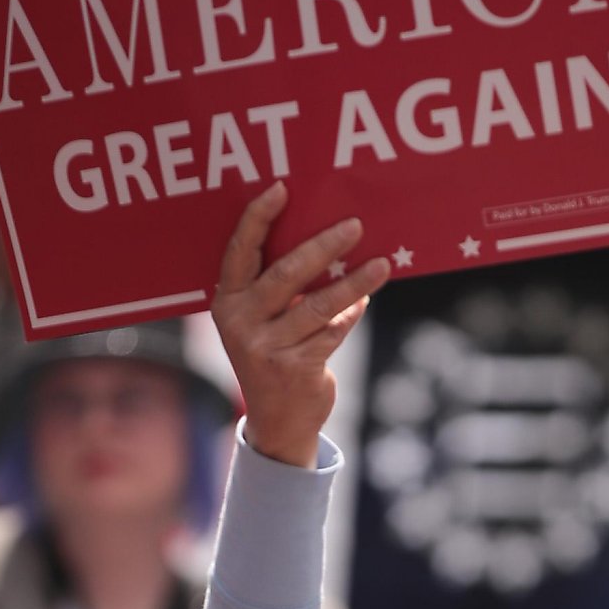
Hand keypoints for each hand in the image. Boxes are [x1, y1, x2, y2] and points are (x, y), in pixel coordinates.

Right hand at [210, 181, 390, 467]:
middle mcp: (240, 322)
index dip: (258, 218)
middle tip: (354, 225)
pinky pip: (332, 331)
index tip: (282, 188)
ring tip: (381, 265)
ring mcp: (266, 347)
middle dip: (323, 246)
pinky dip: (351, 315)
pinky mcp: (296, 367)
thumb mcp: (260, 319)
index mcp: (227, 301)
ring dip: (354, 283)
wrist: (276, 420)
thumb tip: (325, 236)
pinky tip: (363, 303)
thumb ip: (276, 284)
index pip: (240, 251)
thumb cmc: (272, 352)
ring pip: (318, 304)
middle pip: (286, 273)